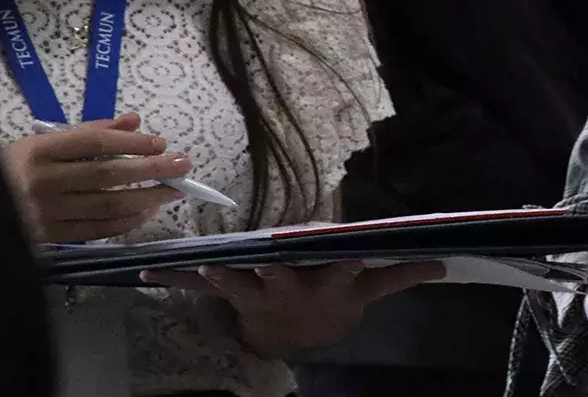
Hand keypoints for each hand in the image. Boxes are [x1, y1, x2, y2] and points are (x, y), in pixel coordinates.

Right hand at [0, 112, 187, 242]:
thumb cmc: (12, 168)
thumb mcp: (43, 142)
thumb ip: (89, 132)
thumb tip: (135, 121)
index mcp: (38, 151)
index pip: (95, 144)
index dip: (132, 143)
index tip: (161, 143)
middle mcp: (42, 182)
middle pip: (108, 175)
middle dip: (151, 169)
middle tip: (183, 165)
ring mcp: (45, 214)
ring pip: (107, 206)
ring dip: (146, 198)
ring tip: (172, 191)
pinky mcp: (49, 238)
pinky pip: (96, 231)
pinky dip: (125, 222)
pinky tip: (144, 212)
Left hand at [140, 260, 444, 358]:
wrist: (295, 338)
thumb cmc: (333, 302)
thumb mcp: (366, 292)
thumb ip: (399, 275)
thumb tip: (443, 262)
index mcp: (324, 283)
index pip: (336, 270)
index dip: (341, 261)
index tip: (346, 249)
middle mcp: (289, 288)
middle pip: (278, 276)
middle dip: (267, 267)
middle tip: (258, 259)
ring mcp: (257, 294)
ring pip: (234, 282)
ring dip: (214, 275)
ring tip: (194, 265)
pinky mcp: (231, 295)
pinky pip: (198, 286)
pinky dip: (172, 279)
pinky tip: (144, 272)